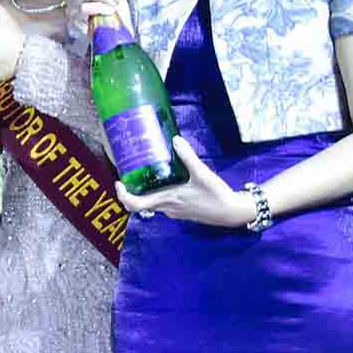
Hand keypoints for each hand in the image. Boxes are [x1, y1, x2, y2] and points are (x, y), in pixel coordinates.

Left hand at [116, 135, 251, 226]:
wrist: (233, 213)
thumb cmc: (217, 196)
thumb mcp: (202, 174)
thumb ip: (188, 157)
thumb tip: (176, 139)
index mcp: (167, 201)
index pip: (135, 205)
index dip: (123, 196)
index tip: (119, 183)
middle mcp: (167, 208)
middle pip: (141, 203)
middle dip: (132, 189)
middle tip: (129, 173)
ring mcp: (174, 210)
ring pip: (153, 202)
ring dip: (146, 191)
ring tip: (145, 173)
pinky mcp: (182, 210)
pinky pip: (164, 202)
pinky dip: (158, 192)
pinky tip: (165, 179)